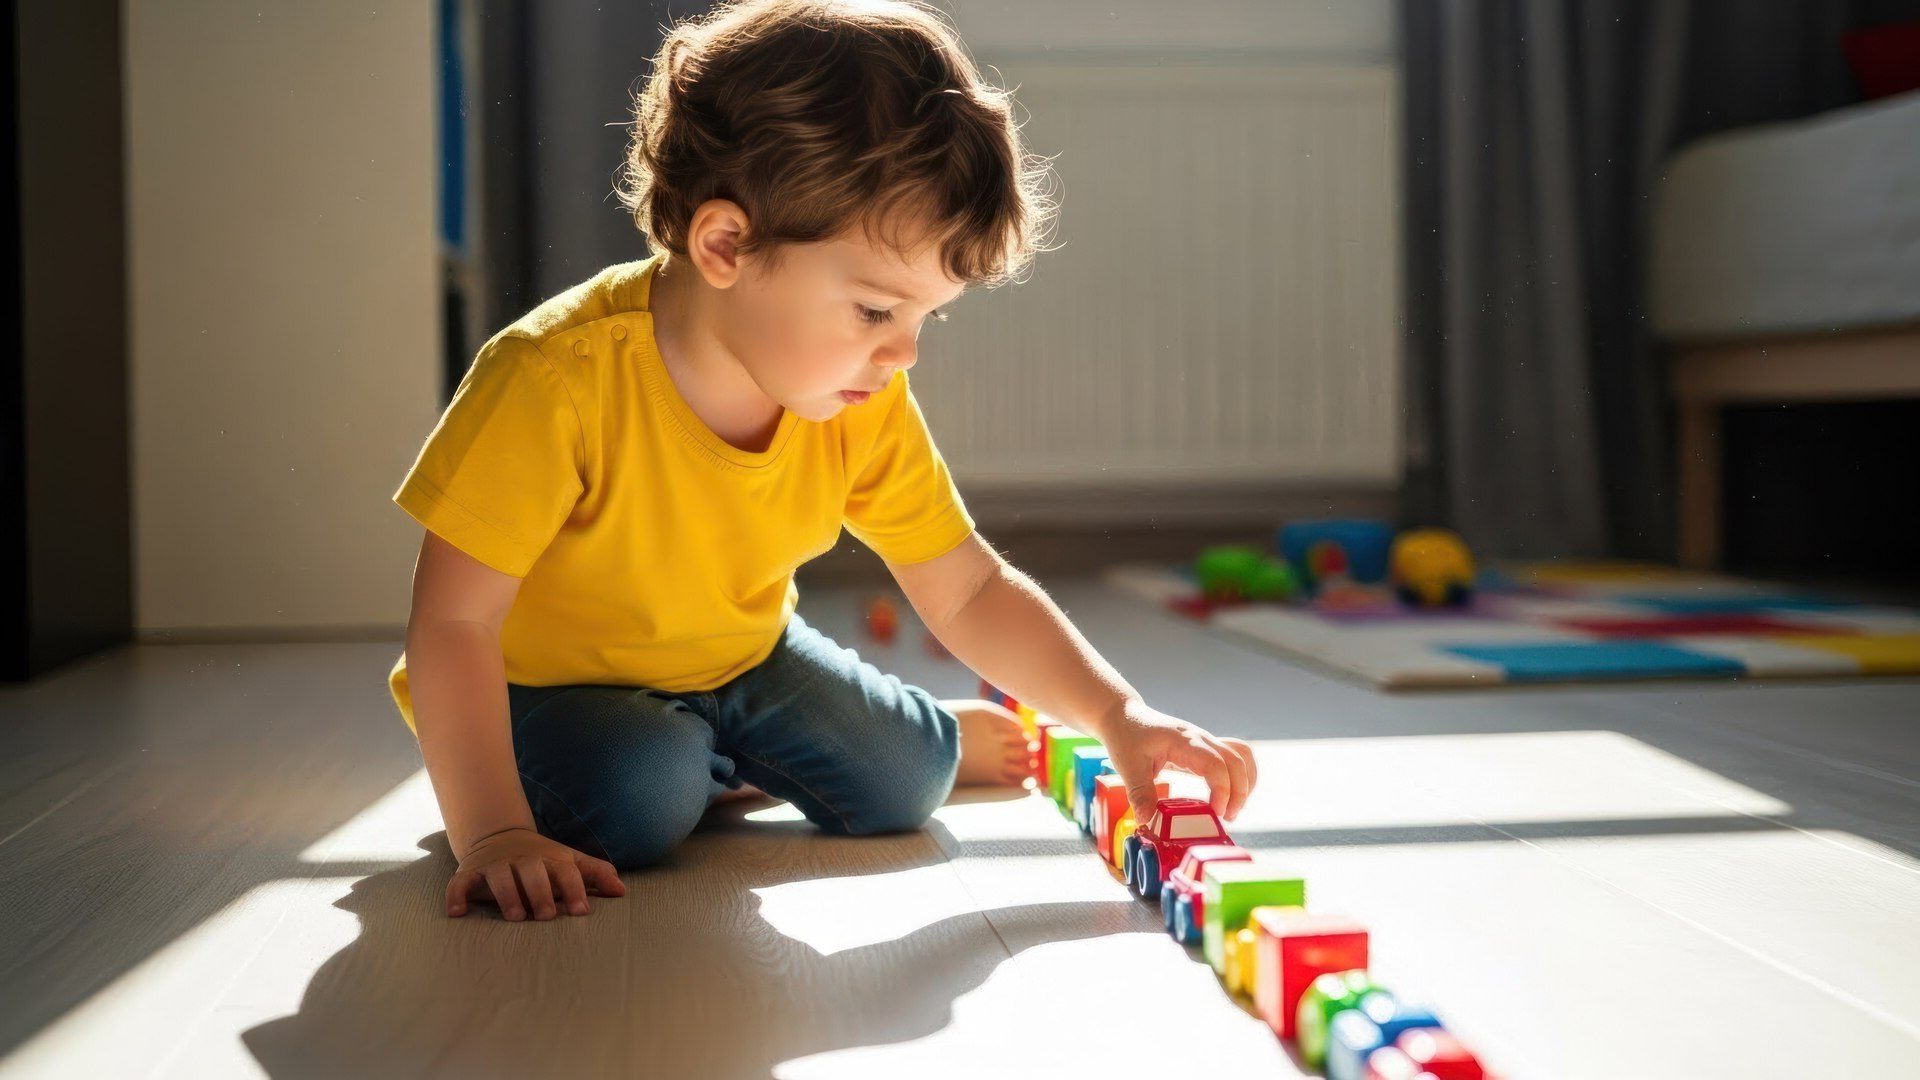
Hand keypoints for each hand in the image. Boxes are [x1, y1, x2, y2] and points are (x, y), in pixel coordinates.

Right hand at [446, 825, 626, 919]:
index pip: (566, 871)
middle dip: (540, 893)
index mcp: (550, 858)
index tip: (582, 911)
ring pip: (499, 876)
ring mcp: (496, 864)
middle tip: (546, 917)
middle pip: (532, 872)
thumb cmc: (543, 859)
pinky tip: (457, 912)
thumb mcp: (569, 861)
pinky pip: (460, 882)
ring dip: (506, 895)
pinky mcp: (470, 871)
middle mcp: (523, 859)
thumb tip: (622, 891)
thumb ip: (595, 874)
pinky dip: (456, 895)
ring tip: (515, 917)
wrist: (499, 836)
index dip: (575, 889)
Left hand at [1096, 699, 1256, 826]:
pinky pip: (1234, 755)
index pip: (1216, 764)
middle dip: (1239, 792)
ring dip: (1245, 782)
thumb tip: (1146, 820)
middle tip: (1227, 817)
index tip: (1216, 812)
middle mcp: (1200, 737)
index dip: (1222, 790)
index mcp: (1184, 741)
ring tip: (1233, 808)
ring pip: (1242, 755)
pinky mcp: (1204, 747)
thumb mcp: (1128, 765)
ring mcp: (1205, 740)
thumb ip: (1139, 792)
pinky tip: (1231, 795)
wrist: (1124, 715)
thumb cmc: (1126, 736)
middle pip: (1236, 761)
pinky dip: (1240, 775)